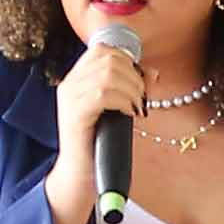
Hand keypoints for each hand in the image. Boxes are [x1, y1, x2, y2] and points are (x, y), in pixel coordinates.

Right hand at [43, 37, 148, 223]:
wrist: (80, 174)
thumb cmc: (100, 142)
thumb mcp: (116, 109)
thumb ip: (130, 88)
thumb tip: (153, 72)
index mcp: (76, 78)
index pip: (102, 49)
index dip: (127, 59)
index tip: (139, 81)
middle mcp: (70, 84)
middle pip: (108, 58)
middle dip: (133, 75)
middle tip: (140, 98)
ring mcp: (70, 98)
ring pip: (108, 74)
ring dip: (132, 89)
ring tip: (136, 107)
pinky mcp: (75, 114)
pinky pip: (103, 94)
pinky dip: (123, 101)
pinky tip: (129, 114)